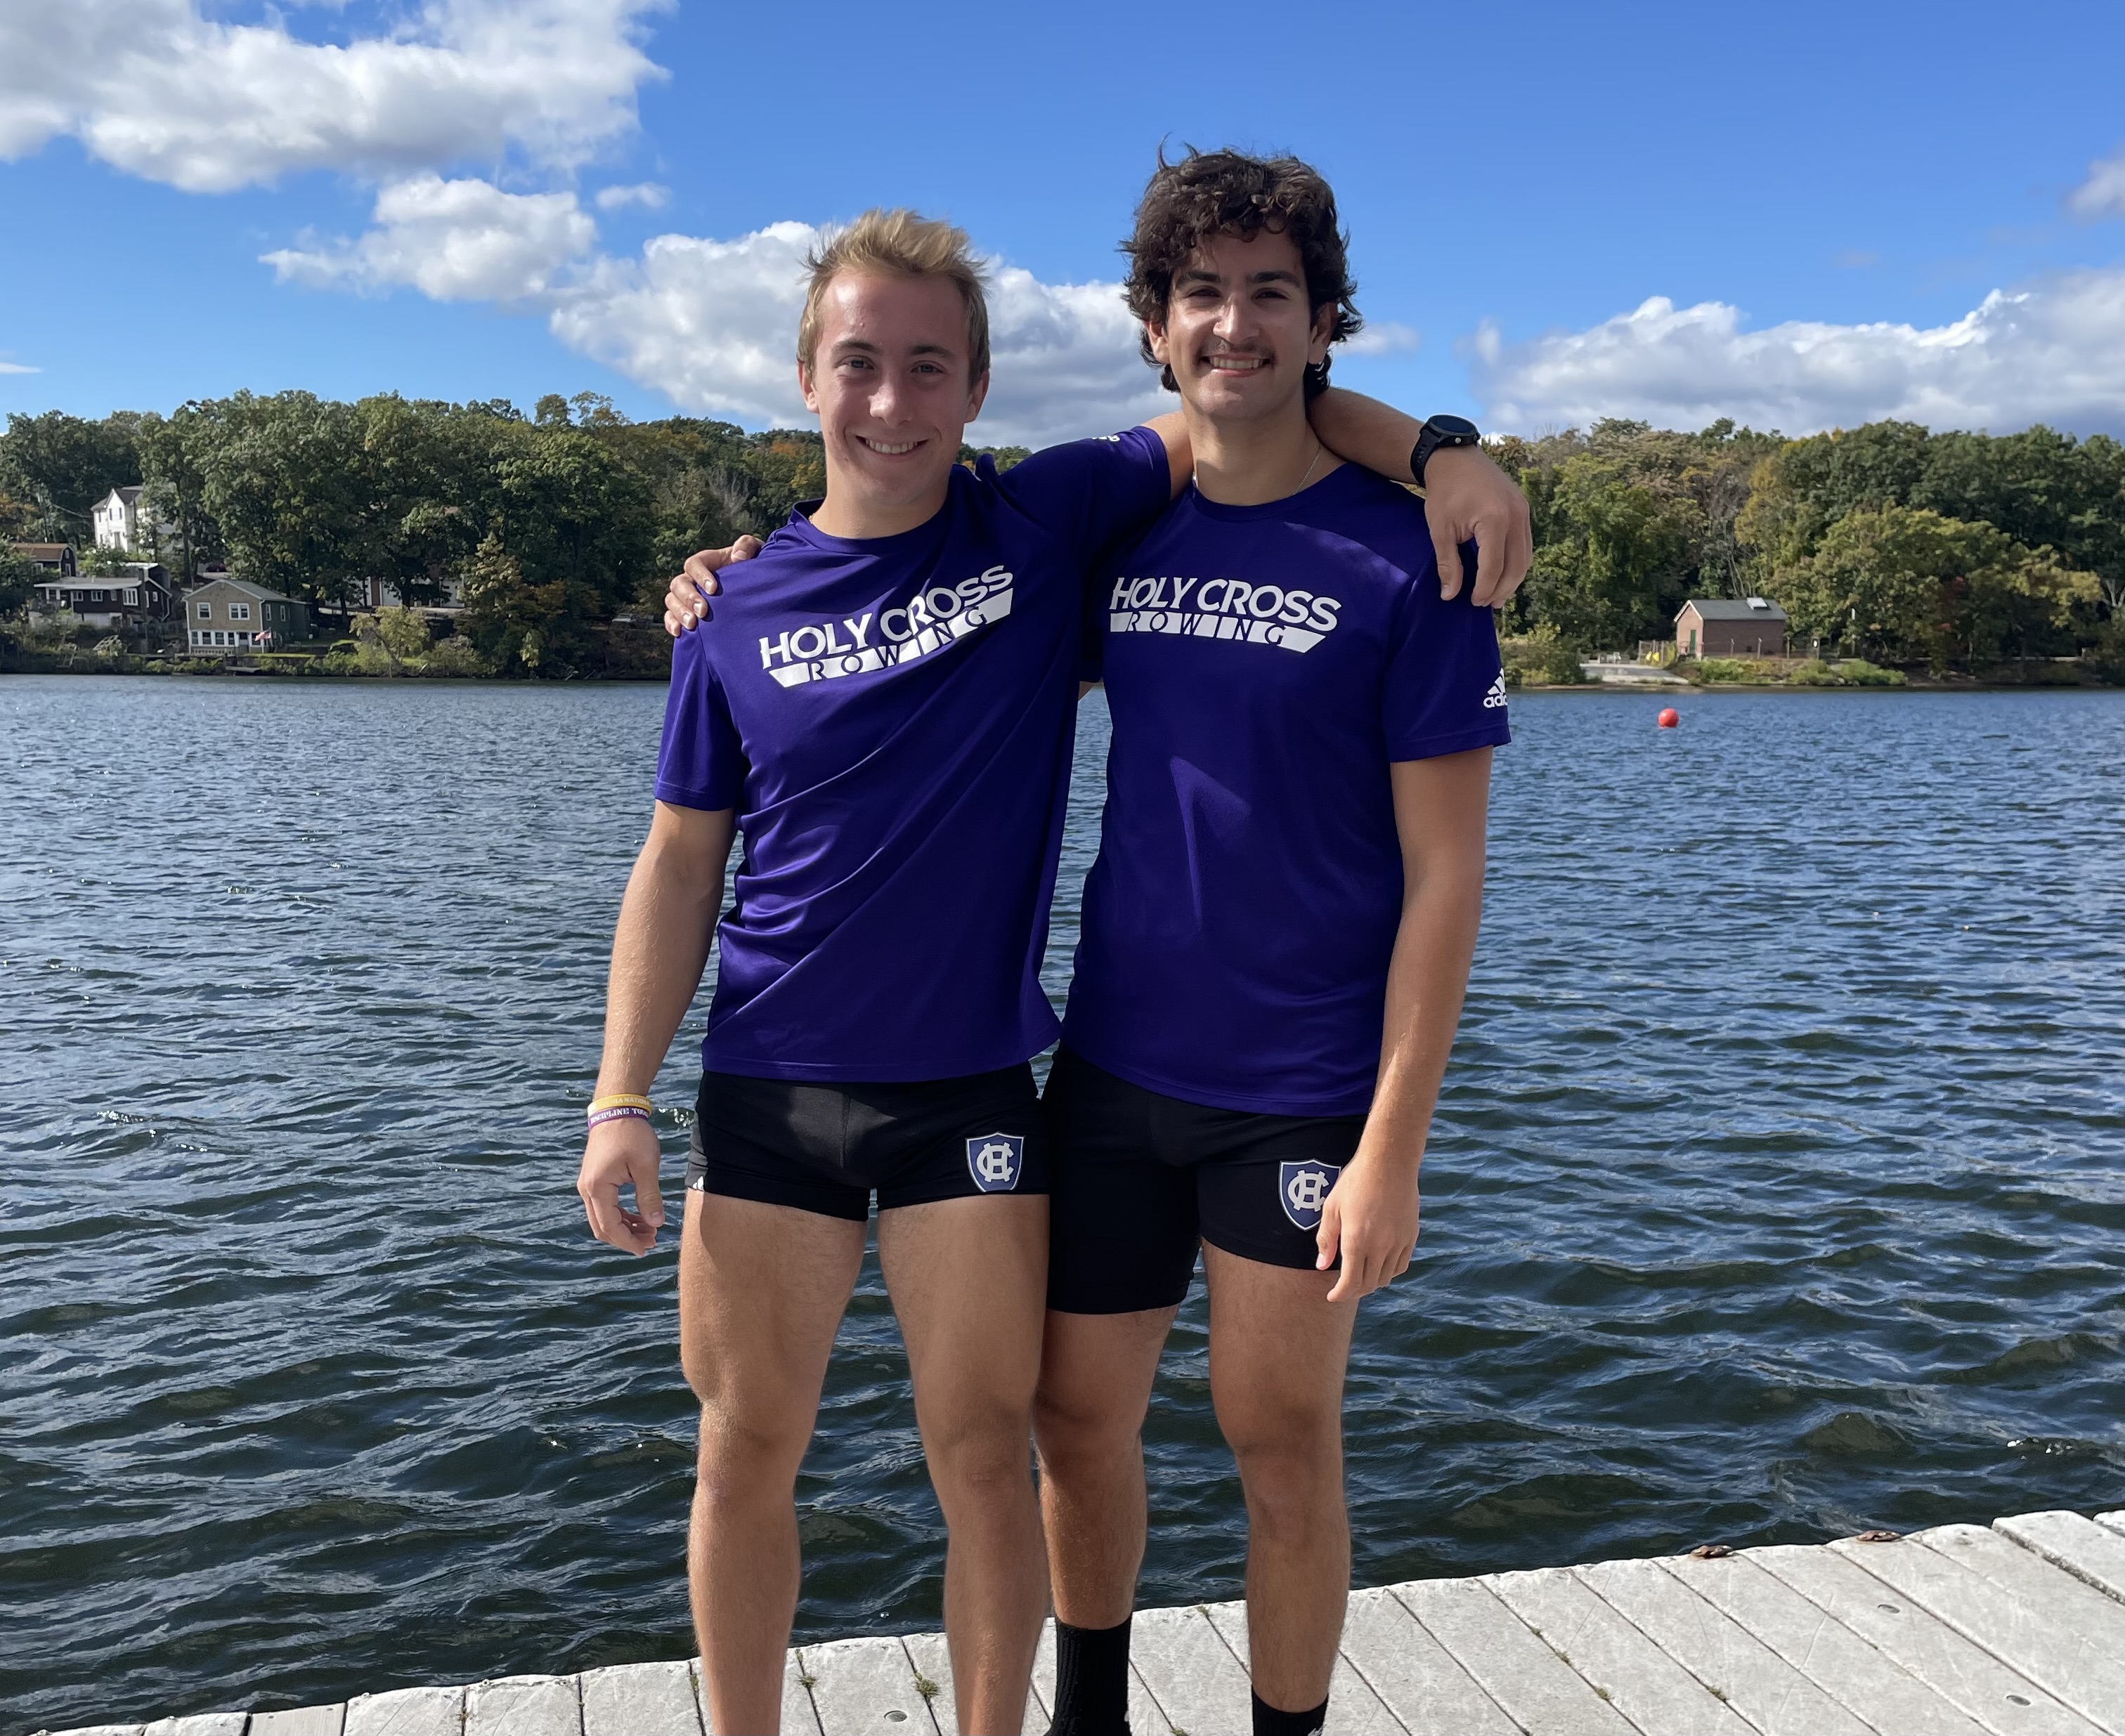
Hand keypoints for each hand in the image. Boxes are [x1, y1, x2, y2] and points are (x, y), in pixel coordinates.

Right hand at [576, 1116, 666, 1255]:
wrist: (616, 1110)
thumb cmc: (632, 1134)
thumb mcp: (646, 1166)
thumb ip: (650, 1197)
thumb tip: (656, 1224)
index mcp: (598, 1187)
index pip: (609, 1226)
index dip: (627, 1242)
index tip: (646, 1249)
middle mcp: (587, 1189)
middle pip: (602, 1227)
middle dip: (626, 1238)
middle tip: (652, 1241)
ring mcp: (588, 1185)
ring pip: (602, 1218)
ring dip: (624, 1228)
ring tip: (650, 1230)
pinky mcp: (594, 1180)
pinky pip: (604, 1207)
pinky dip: (620, 1216)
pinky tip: (639, 1218)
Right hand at [663, 535, 763, 634]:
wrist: (758, 591)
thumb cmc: (754, 569)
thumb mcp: (755, 552)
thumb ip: (747, 545)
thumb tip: (737, 556)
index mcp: (706, 562)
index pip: (693, 564)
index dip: (700, 575)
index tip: (713, 589)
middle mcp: (693, 578)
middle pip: (679, 584)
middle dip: (688, 598)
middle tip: (702, 611)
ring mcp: (687, 596)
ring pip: (672, 600)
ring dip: (679, 612)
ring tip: (692, 624)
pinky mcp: (687, 612)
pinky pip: (671, 617)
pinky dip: (672, 624)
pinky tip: (680, 632)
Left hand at [1316, 1151, 1418, 1302]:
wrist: (1389, 1162)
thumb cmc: (1355, 1181)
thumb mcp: (1332, 1208)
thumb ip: (1327, 1239)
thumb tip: (1322, 1266)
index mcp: (1356, 1241)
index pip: (1350, 1283)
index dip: (1340, 1295)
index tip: (1332, 1296)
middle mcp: (1380, 1247)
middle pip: (1368, 1284)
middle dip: (1354, 1291)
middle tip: (1344, 1287)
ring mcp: (1398, 1242)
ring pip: (1386, 1278)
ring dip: (1371, 1282)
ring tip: (1360, 1276)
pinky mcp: (1411, 1236)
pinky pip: (1401, 1265)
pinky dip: (1389, 1271)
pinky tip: (1379, 1265)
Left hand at [1422, 446, 1531, 607]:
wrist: (1455, 458)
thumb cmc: (1444, 492)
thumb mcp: (1440, 530)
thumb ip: (1448, 564)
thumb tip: (1450, 596)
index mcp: (1494, 520)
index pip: (1494, 567)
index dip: (1484, 589)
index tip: (1473, 602)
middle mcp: (1516, 516)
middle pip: (1517, 566)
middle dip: (1502, 589)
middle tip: (1486, 604)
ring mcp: (1523, 511)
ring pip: (1526, 557)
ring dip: (1513, 579)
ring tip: (1496, 595)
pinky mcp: (1524, 508)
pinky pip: (1525, 543)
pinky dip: (1516, 562)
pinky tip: (1502, 573)